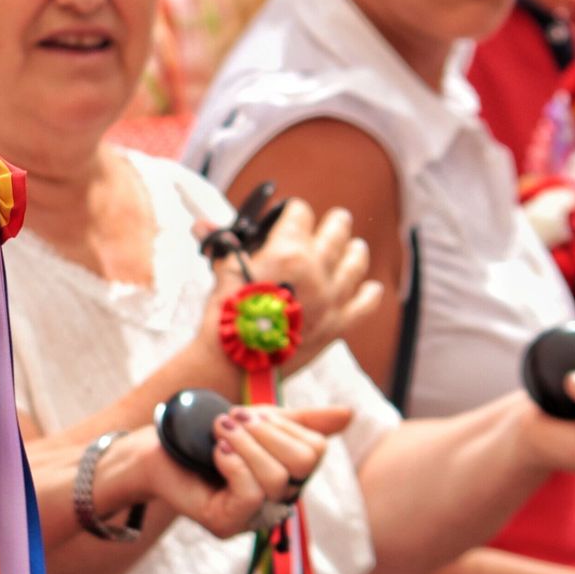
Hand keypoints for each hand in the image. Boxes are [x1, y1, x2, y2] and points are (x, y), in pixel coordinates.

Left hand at [130, 405, 349, 538]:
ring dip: (243, 444)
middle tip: (232, 421)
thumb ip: (304, 421)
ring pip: (275, 479)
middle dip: (265, 433)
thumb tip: (349, 414)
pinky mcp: (226, 525)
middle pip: (301, 465)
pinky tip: (215, 453)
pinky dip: (232, 463)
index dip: (284, 425)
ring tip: (219, 433)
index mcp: (291, 476)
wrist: (158, 448)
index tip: (249, 414)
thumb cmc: (210, 435)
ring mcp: (253, 518)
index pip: (315, 450)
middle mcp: (278, 502)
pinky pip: (249, 494)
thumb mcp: (261, 421)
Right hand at [202, 199, 381, 372]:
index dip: (294, 211)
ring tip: (356, 246)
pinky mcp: (337, 326)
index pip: (300, 214)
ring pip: (355, 264)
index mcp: (287, 251)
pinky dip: (370, 295)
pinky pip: (364, 306)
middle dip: (335, 222)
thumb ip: (224, 246)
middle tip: (337, 218)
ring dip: (356, 251)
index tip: (292, 213)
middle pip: (336, 232)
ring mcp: (331, 299)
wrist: (236, 363)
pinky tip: (372, 287)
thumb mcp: (224, 272)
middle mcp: (316, 270)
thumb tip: (202, 226)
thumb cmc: (227, 315)